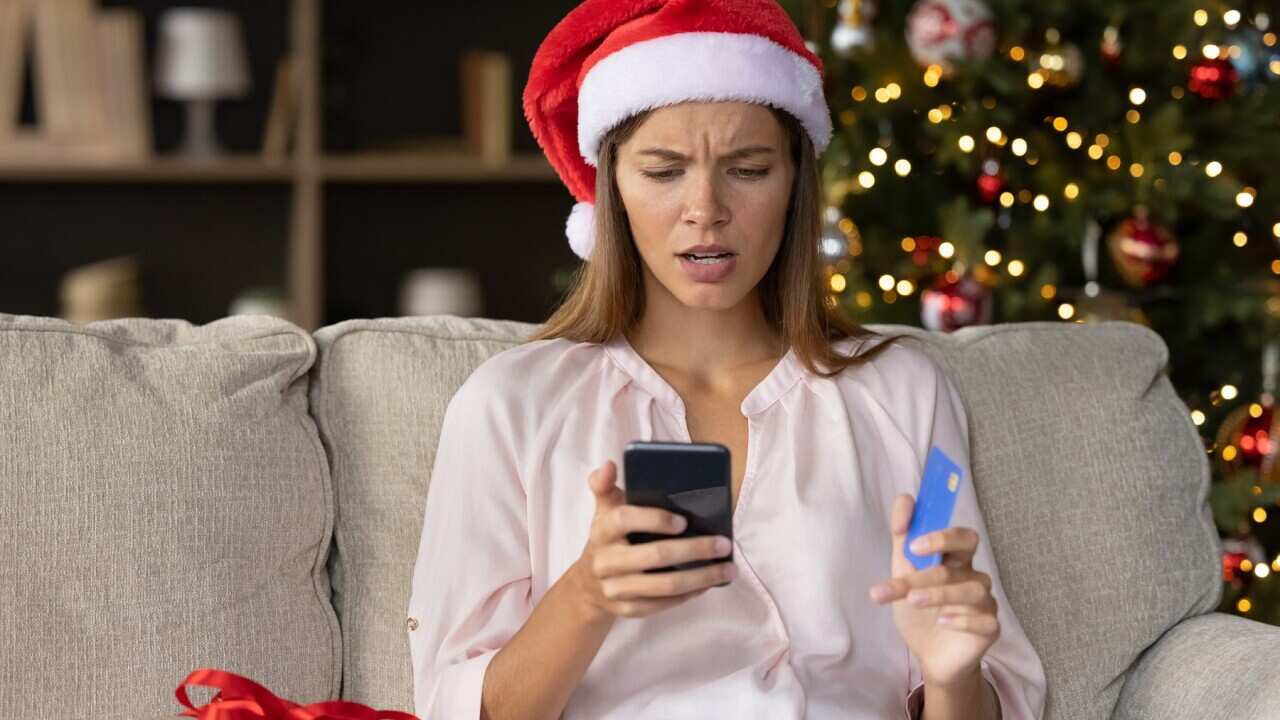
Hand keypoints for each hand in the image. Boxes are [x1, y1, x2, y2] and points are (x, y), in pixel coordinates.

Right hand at [571, 460, 735, 621]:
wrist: (587, 586)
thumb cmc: (608, 539)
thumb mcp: (604, 511)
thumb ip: (606, 486)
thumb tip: (609, 463)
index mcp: (602, 529)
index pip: (625, 519)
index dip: (654, 519)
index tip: (683, 520)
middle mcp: (605, 561)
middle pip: (654, 555)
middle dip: (695, 549)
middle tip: (724, 544)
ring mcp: (615, 588)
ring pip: (664, 585)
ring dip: (701, 577)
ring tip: (727, 568)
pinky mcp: (627, 610)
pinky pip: (663, 604)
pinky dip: (690, 594)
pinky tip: (708, 583)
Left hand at [869, 493, 999, 686]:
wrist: (929, 655)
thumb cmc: (918, 611)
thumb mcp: (903, 574)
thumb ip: (903, 539)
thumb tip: (904, 498)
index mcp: (955, 560)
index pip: (960, 535)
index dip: (940, 534)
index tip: (913, 542)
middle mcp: (973, 576)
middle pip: (969, 551)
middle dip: (940, 551)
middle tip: (912, 559)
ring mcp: (984, 602)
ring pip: (969, 589)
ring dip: (938, 592)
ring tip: (913, 600)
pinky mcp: (990, 628)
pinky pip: (983, 619)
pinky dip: (961, 619)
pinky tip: (941, 621)